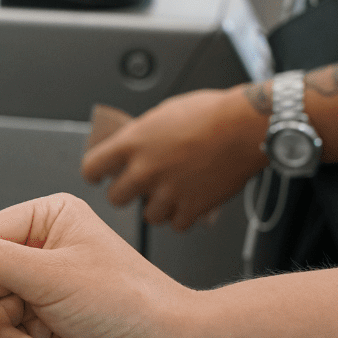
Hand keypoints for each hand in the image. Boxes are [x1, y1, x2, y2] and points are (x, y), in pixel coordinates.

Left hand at [81, 87, 267, 229]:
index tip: (100, 175)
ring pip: (148, 216)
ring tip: (172, 192)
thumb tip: (135, 146)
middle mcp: (144, 171)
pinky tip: (191, 201)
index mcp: (132, 143)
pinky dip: (184, 216)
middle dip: (126, 193)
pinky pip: (177, 224)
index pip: (92, 167)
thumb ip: (143, 136)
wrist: (245, 127)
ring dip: (158, 207)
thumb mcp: (164, 113)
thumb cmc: (211, 113)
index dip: (95, 173)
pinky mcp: (192, 208)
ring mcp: (167, 192)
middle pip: (115, 198)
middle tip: (139, 186)